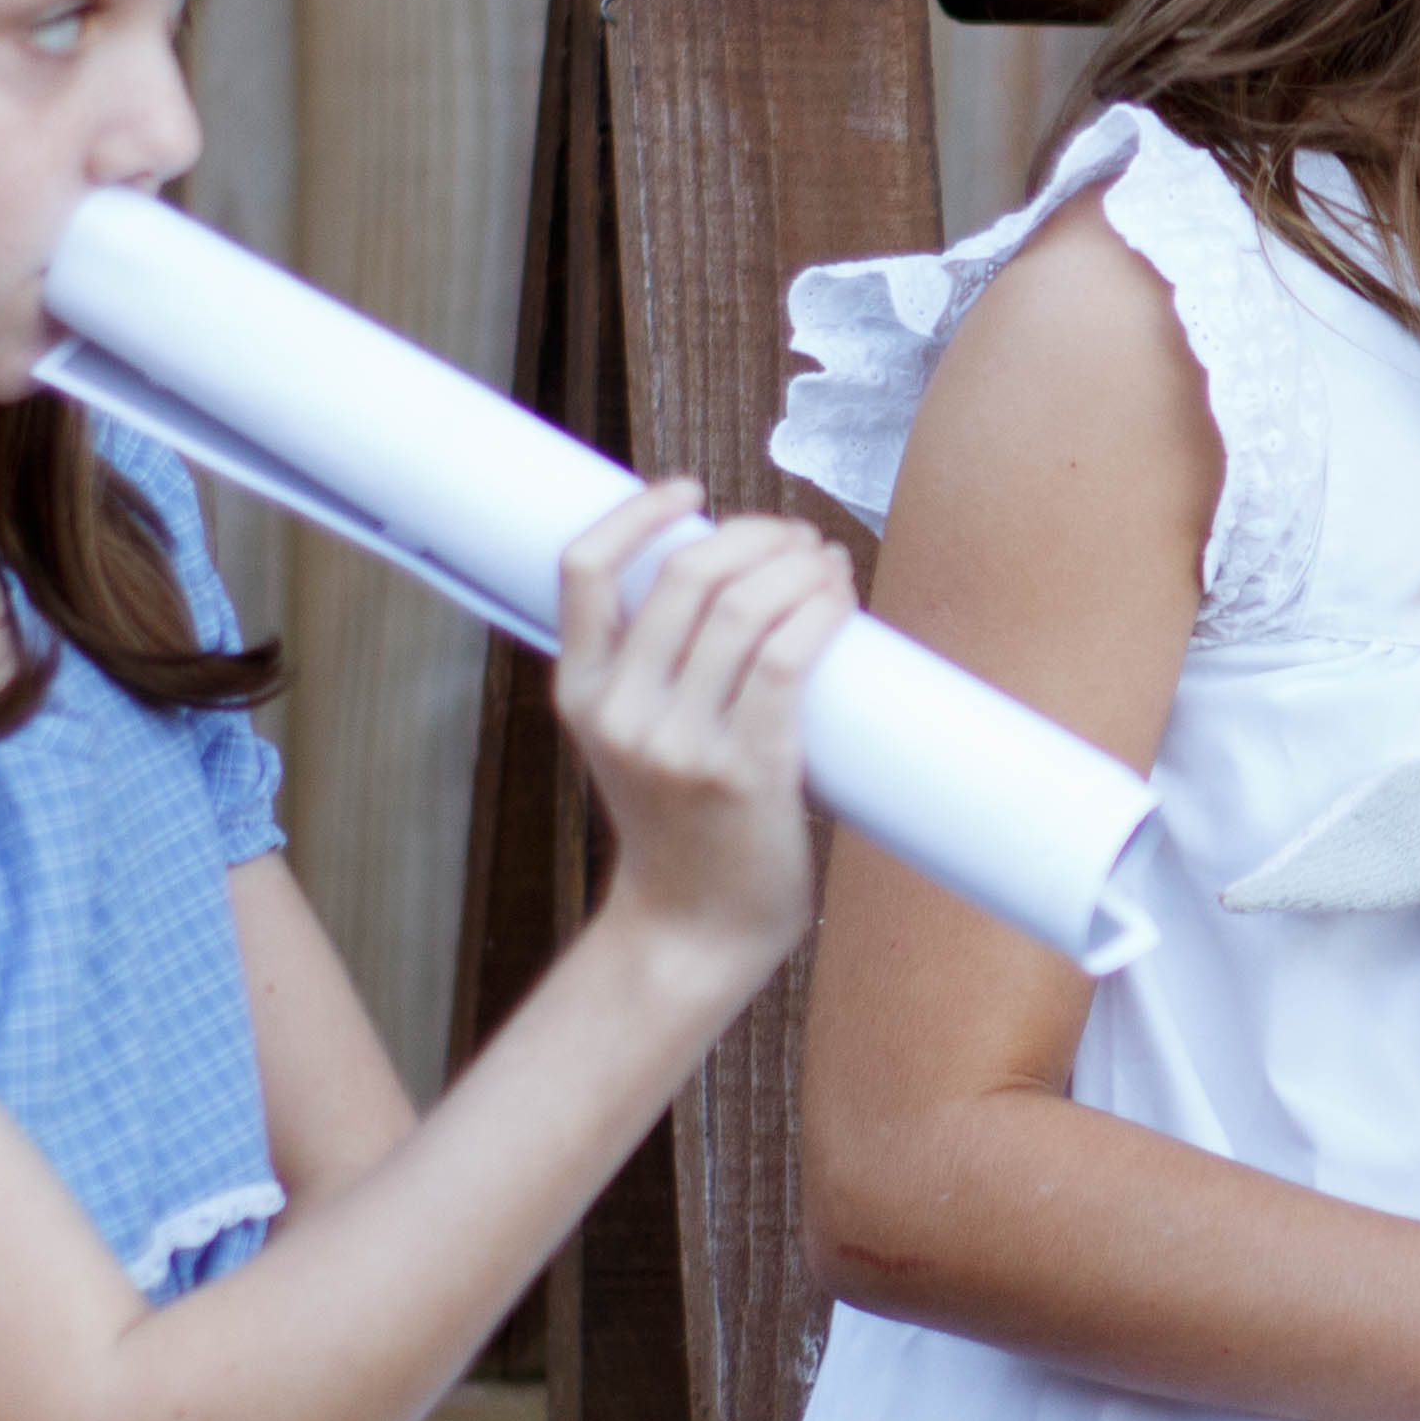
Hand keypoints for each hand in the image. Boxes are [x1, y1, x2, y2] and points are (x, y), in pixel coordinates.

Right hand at [557, 482, 857, 992]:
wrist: (694, 931)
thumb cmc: (682, 827)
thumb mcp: (632, 742)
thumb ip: (652, 671)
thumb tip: (727, 575)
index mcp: (580, 695)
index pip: (585, 570)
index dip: (638, 511)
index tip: (690, 489)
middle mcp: (621, 714)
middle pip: (686, 575)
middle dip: (754, 536)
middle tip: (798, 538)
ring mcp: (680, 743)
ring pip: (743, 607)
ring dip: (798, 565)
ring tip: (826, 564)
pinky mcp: (746, 770)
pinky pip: (786, 658)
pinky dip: (819, 610)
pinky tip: (839, 598)